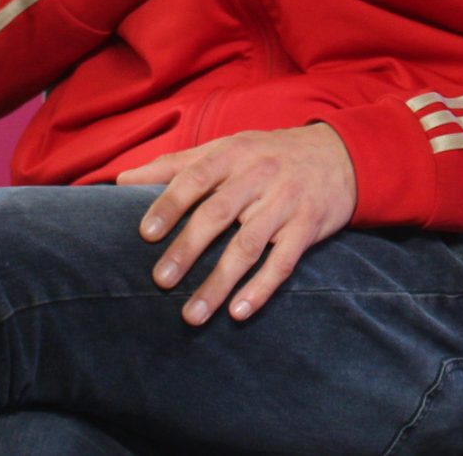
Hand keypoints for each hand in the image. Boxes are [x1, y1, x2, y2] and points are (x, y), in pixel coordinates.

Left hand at [116, 124, 359, 324]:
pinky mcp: (309, 226)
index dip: (170, 204)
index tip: (145, 234)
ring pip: (248, 245)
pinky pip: (284, 261)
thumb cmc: (270, 154)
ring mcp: (286, 202)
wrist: (342, 155)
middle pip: (218, 214)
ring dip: (219, 282)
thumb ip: (175, 165)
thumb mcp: (227, 148)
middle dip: (187, 249)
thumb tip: (120, 180)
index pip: (196, 178)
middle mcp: (260, 176)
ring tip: (191, 315)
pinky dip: (261, 288)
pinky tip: (238, 312)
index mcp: (234, 154)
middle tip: (160, 281)